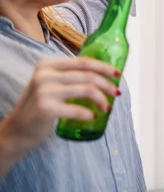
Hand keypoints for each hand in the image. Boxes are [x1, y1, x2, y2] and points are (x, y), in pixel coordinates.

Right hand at [5, 58, 119, 147]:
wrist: (17, 130)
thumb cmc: (40, 106)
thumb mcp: (51, 85)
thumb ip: (70, 77)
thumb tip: (103, 75)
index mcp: (48, 65)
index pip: (83, 62)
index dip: (104, 67)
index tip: (118, 74)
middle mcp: (45, 75)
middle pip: (88, 76)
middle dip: (107, 84)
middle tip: (117, 93)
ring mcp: (44, 91)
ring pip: (87, 90)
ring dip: (102, 99)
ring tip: (106, 107)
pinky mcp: (45, 109)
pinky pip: (76, 109)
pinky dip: (88, 114)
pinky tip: (93, 116)